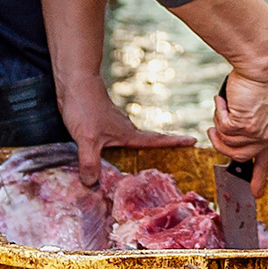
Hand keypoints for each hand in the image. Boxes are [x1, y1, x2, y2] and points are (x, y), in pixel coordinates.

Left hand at [56, 73, 194, 186]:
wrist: (74, 84)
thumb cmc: (85, 107)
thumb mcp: (86, 139)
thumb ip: (90, 162)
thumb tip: (91, 184)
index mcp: (128, 134)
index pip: (157, 140)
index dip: (175, 142)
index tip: (193, 141)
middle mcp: (124, 131)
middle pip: (146, 145)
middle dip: (158, 155)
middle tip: (170, 168)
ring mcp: (113, 128)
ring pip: (127, 146)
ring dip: (132, 158)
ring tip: (135, 175)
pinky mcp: (101, 127)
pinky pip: (111, 145)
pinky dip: (112, 155)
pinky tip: (104, 163)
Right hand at [209, 45, 267, 193]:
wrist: (265, 62)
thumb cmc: (264, 76)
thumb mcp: (265, 103)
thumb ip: (257, 121)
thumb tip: (237, 130)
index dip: (260, 178)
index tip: (256, 193)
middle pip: (240, 155)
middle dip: (222, 146)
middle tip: (212, 133)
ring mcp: (259, 134)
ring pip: (228, 142)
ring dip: (219, 124)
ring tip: (221, 106)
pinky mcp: (245, 126)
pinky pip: (222, 127)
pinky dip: (219, 112)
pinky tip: (223, 99)